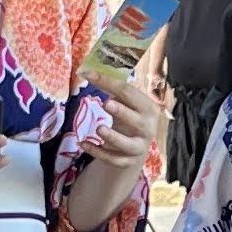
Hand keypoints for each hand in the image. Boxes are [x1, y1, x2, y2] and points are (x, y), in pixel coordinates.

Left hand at [63, 66, 168, 227]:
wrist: (136, 148)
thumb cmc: (129, 118)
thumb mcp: (126, 103)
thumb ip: (113, 89)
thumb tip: (90, 71)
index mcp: (148, 108)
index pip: (129, 93)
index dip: (109, 83)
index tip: (88, 74)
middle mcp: (147, 128)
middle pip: (137, 120)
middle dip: (122, 113)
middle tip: (107, 104)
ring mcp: (138, 146)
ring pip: (127, 144)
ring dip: (112, 137)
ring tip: (98, 129)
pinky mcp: (127, 161)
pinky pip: (113, 158)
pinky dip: (98, 152)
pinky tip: (83, 144)